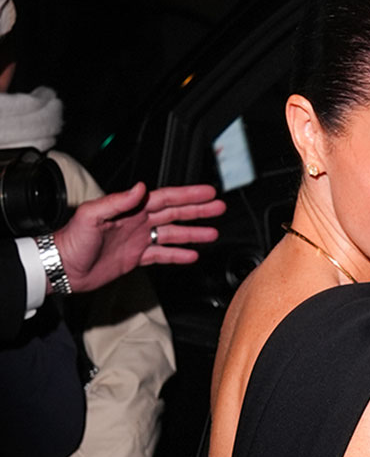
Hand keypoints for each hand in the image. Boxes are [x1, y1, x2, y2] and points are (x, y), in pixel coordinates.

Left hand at [53, 182, 225, 293]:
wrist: (63, 268)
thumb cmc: (71, 240)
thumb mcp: (92, 215)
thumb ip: (118, 201)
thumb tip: (141, 188)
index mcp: (130, 209)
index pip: (165, 198)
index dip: (188, 195)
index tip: (207, 192)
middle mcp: (137, 222)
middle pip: (175, 213)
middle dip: (198, 210)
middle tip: (218, 208)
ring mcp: (138, 240)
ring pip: (173, 234)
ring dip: (193, 233)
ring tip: (212, 233)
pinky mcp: (136, 258)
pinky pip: (162, 254)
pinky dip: (177, 254)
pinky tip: (192, 255)